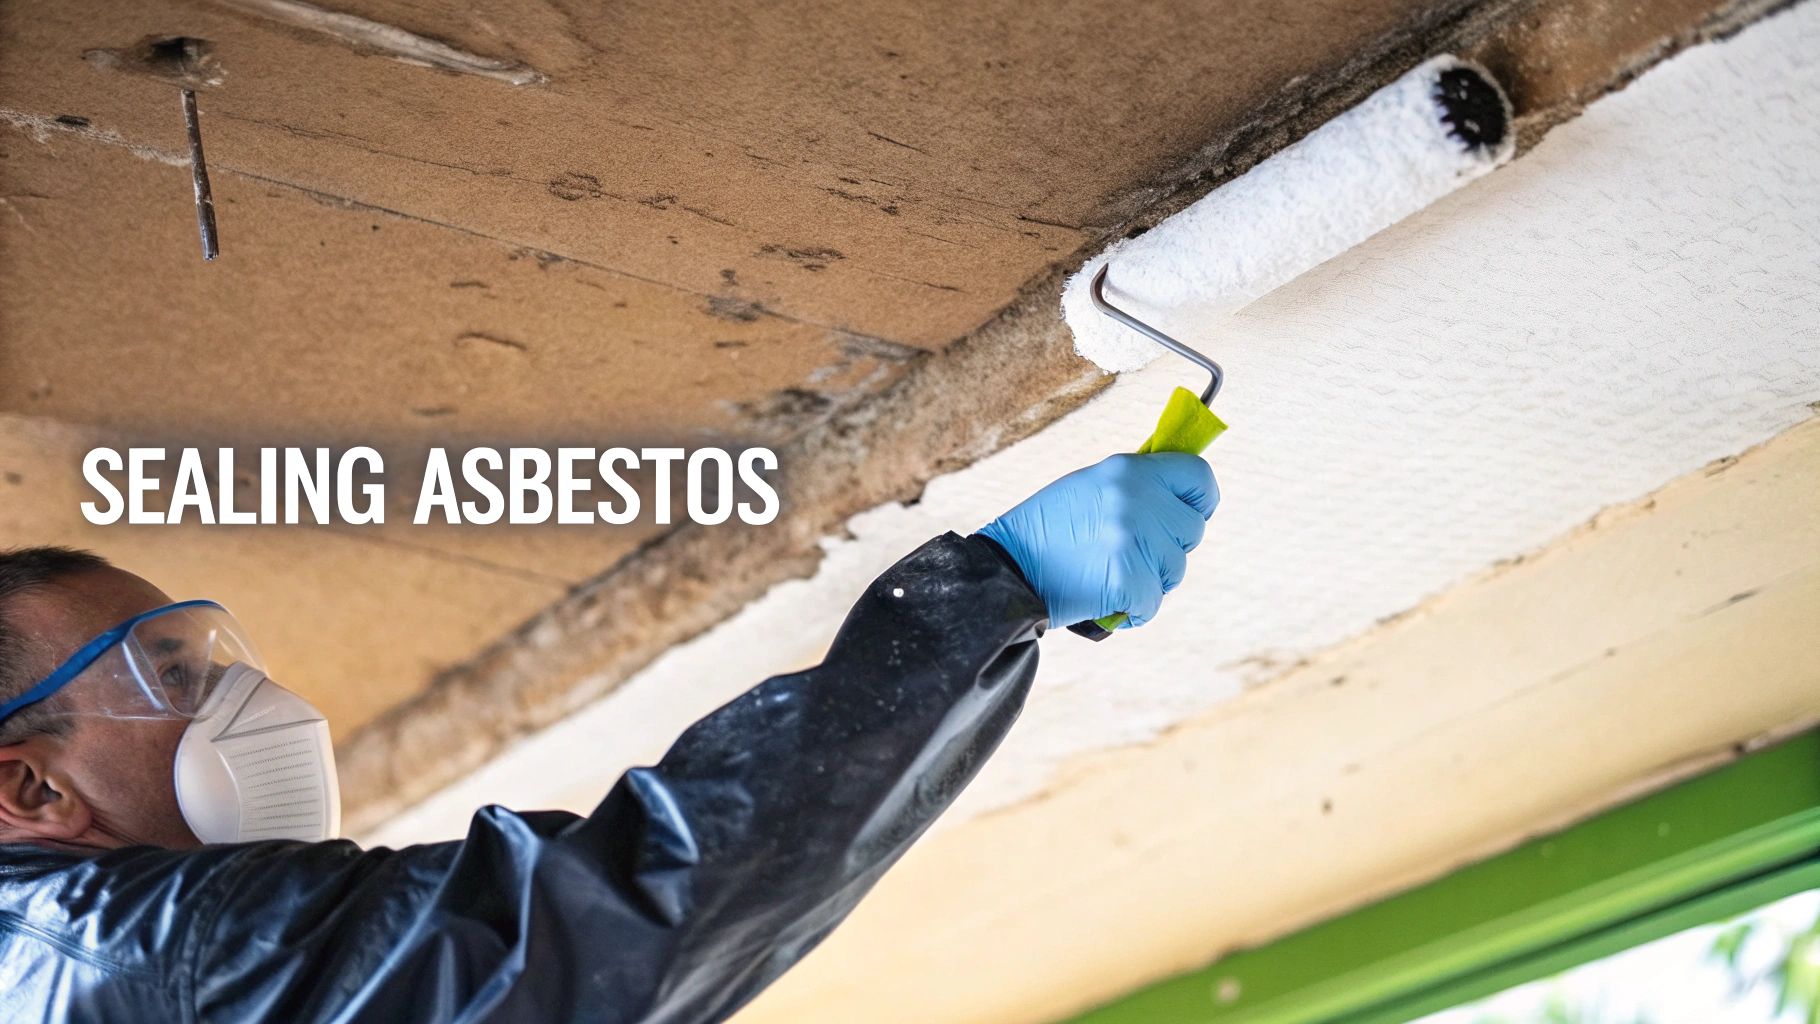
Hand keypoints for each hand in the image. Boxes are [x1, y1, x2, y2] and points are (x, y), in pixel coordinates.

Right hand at [977, 452, 1217, 628]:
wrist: (1005, 572)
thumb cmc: (1046, 530)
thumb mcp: (1089, 486)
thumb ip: (1135, 486)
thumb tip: (1180, 492)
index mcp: (1128, 469)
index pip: (1199, 477)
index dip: (1200, 499)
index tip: (1188, 512)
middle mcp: (1136, 499)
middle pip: (1192, 529)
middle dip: (1169, 546)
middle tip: (1130, 552)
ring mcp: (1134, 540)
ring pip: (1175, 568)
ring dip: (1150, 579)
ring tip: (1108, 573)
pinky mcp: (1129, 580)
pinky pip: (1154, 602)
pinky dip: (1134, 608)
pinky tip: (1105, 597)